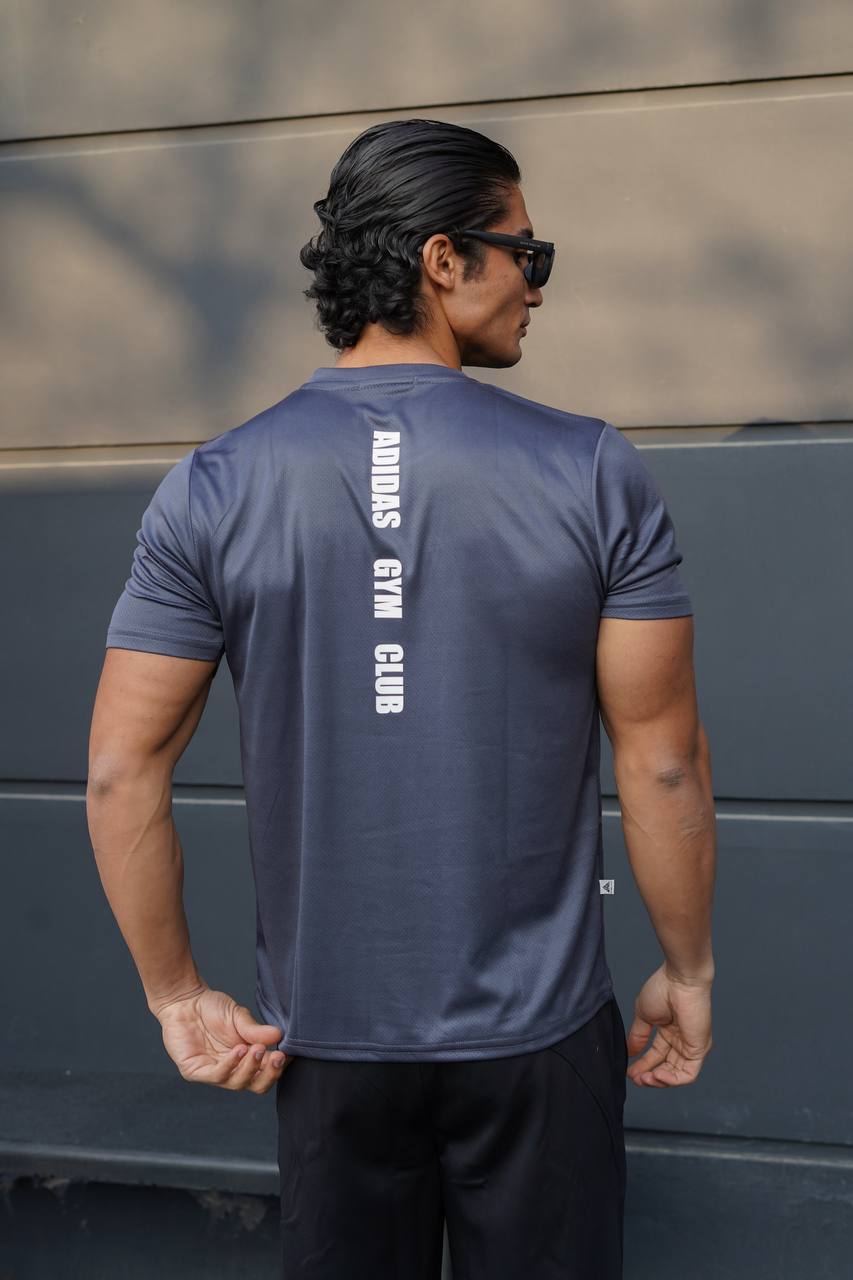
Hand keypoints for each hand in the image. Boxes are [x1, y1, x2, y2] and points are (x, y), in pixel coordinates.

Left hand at [153, 983, 296, 1091]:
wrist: (184, 999)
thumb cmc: (212, 1008)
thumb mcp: (239, 1017)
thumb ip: (256, 1030)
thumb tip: (280, 1036)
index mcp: (245, 1059)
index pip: (266, 1072)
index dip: (279, 1067)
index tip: (289, 1053)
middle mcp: (231, 1070)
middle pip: (255, 1085)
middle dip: (269, 1074)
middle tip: (278, 1057)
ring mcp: (213, 1073)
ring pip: (238, 1083)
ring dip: (251, 1067)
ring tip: (258, 1049)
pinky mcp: (195, 1072)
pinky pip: (216, 1075)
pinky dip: (231, 1065)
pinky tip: (239, 1050)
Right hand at [626, 963, 712, 1087]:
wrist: (679, 980)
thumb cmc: (663, 989)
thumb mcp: (644, 1016)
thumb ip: (638, 1036)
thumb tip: (629, 1052)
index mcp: (669, 1031)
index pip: (656, 1055)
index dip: (642, 1065)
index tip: (628, 1072)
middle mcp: (681, 1041)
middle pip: (665, 1067)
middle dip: (649, 1076)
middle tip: (635, 1079)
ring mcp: (691, 1046)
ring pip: (676, 1075)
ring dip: (659, 1081)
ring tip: (644, 1078)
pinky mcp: (699, 1050)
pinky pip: (687, 1074)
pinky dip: (672, 1079)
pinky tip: (657, 1075)